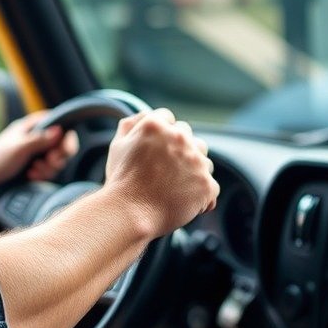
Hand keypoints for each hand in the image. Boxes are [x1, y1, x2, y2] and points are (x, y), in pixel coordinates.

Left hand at [0, 112, 78, 193]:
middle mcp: (37, 137)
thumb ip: (39, 140)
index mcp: (33, 125)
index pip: (60, 124)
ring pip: (58, 161)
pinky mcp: (36, 167)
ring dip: (49, 169)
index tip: (63, 151)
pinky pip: (50, 172)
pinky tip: (31, 176)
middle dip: (58, 157)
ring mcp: (37, 153)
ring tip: (33, 171)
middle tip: (49, 162)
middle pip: (63, 144)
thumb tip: (59, 130)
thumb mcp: (19, 148)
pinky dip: (43, 175)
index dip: (66, 138)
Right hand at [104, 108, 218, 237]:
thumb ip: (132, 123)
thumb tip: (147, 114)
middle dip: (178, 149)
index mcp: (156, 125)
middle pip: (188, 135)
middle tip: (162, 169)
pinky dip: (200, 193)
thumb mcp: (118, 144)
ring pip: (203, 159)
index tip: (154, 150)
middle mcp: (179, 138)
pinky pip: (210, 185)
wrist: (130, 213)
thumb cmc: (122, 181)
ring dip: (192, 169)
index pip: (168, 118)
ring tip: (173, 185)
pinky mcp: (207, 185)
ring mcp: (196, 162)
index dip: (160, 135)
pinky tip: (183, 200)